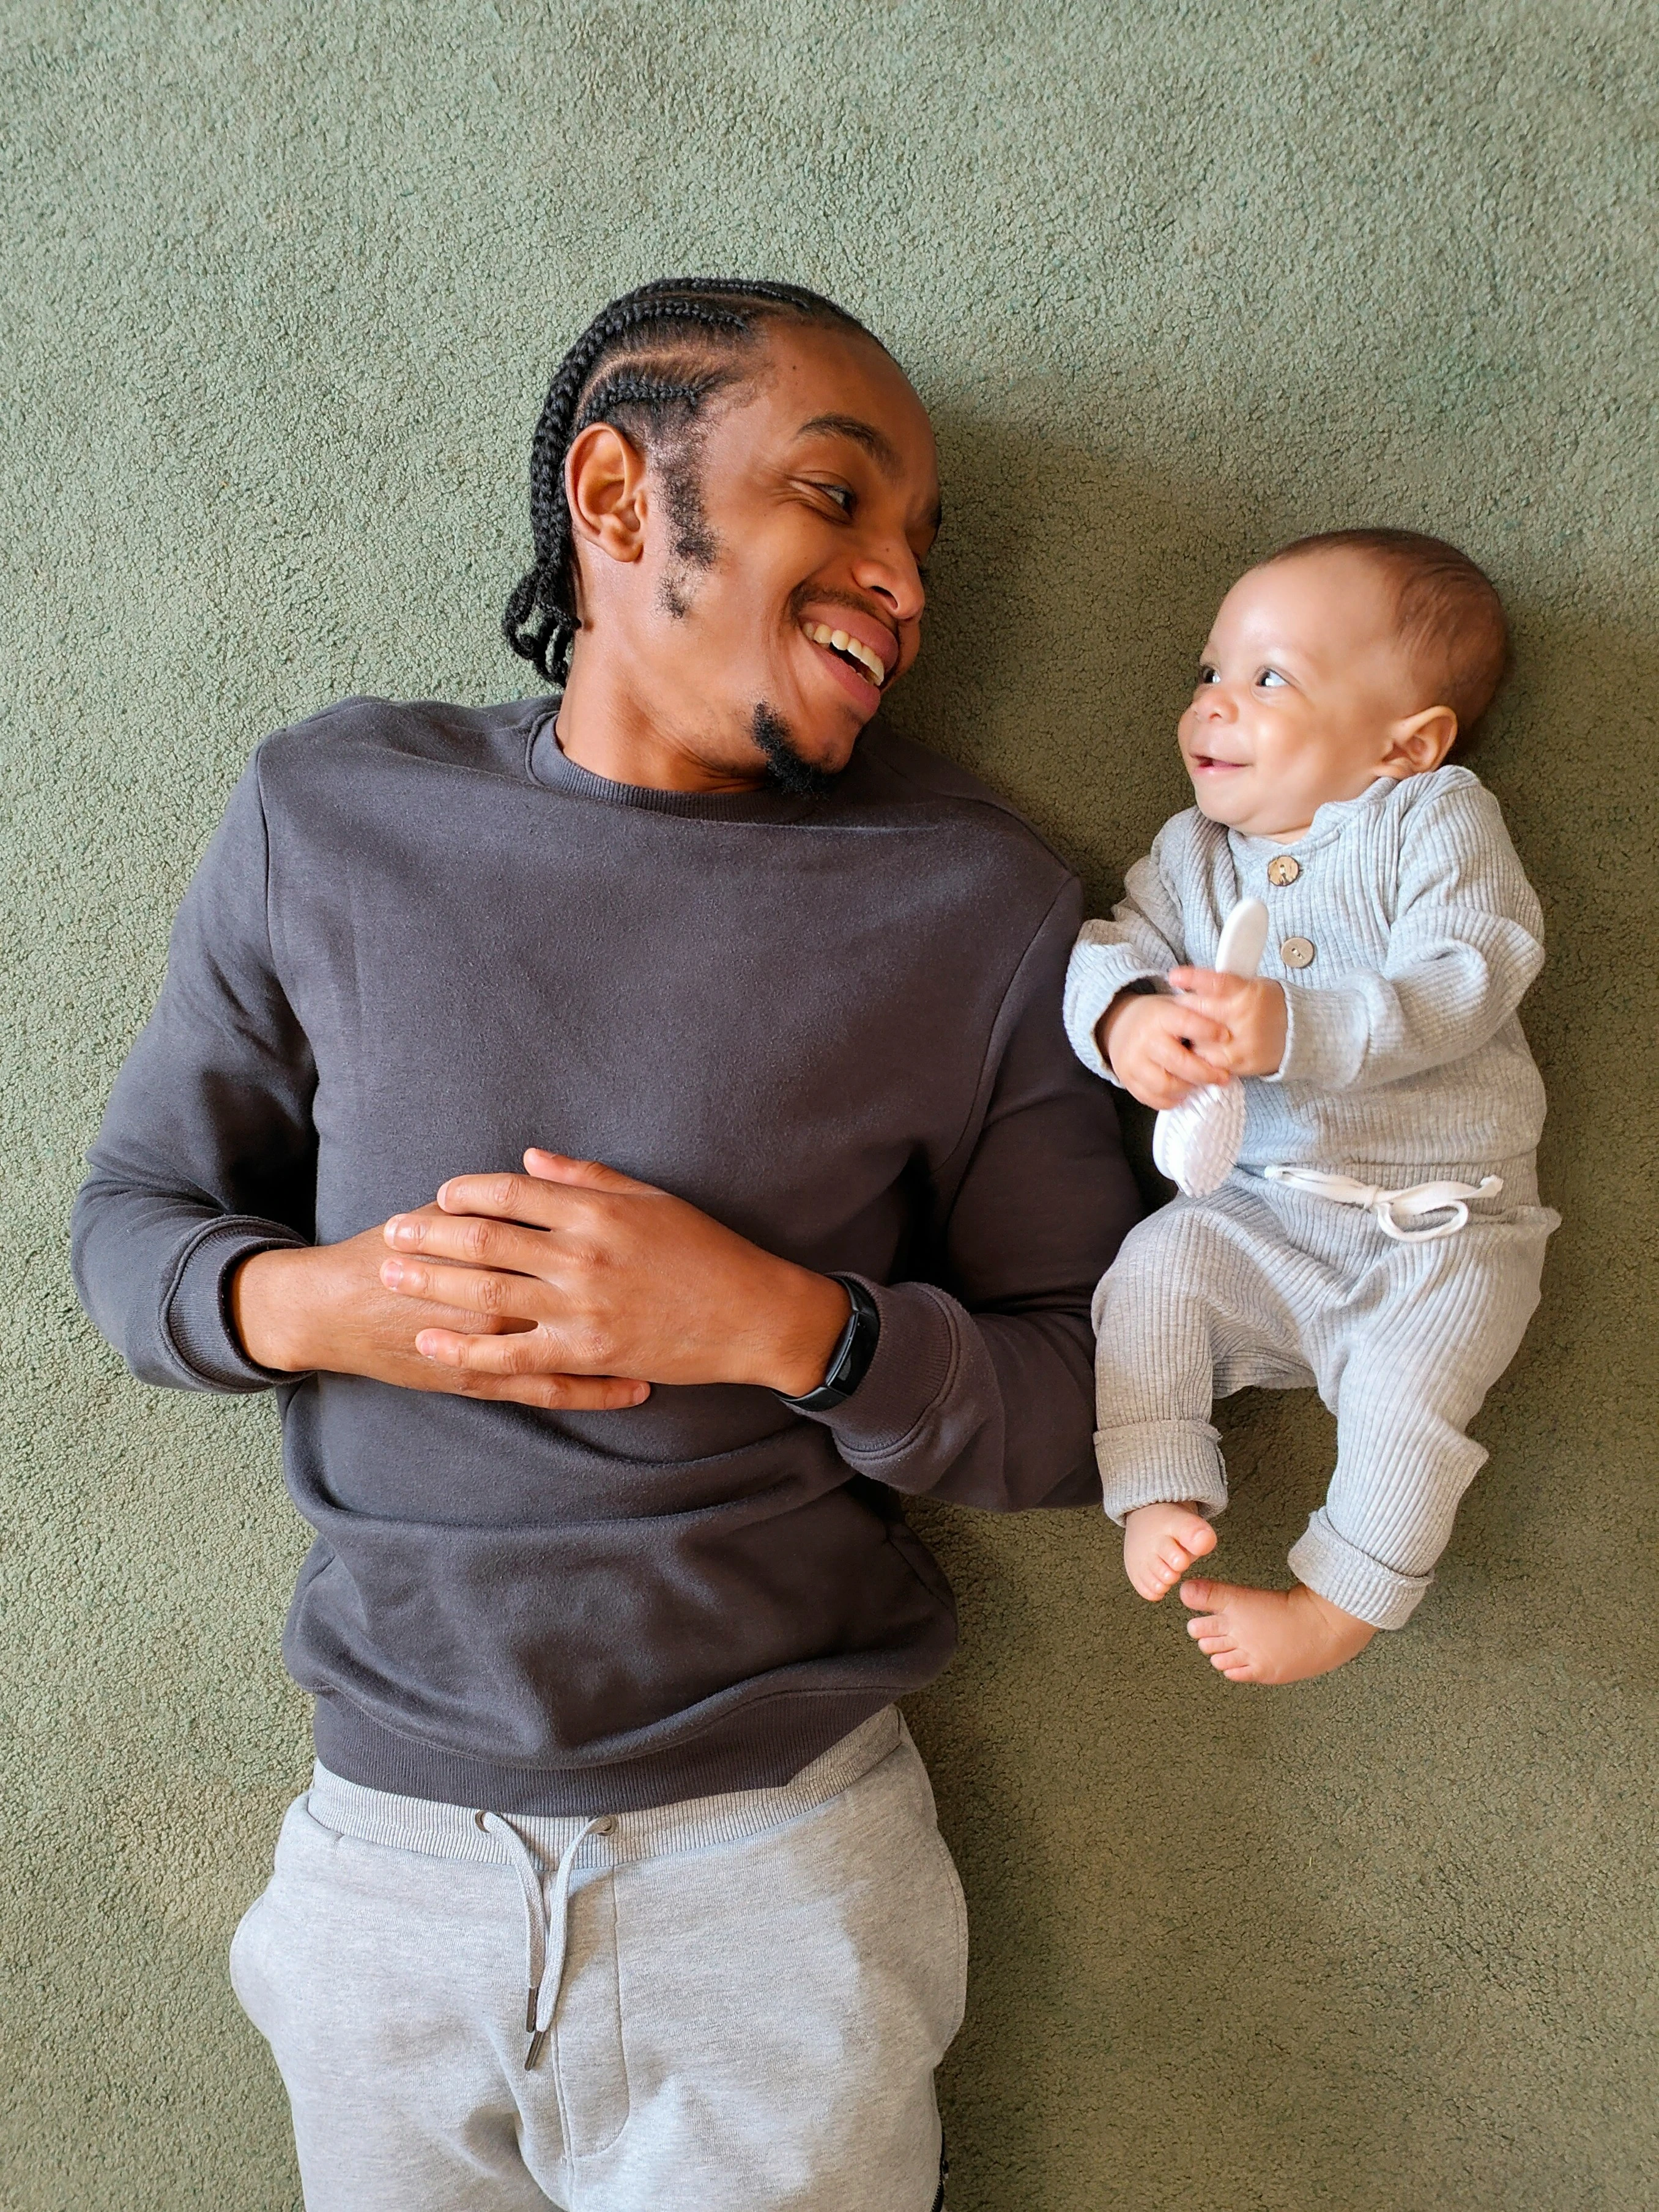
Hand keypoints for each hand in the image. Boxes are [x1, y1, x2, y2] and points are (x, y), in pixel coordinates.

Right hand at [230, 1212, 647, 1408]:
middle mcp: (496, 1299)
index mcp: (491, 1248)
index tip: (674, 1244)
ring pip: (574, 1350)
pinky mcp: (478, 1383)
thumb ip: (496, 1198)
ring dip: (632, 1349)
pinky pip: (547, 1392)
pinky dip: (595, 1393)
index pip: (567, 1242)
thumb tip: (544, 1172)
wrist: (331, 1307)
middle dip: (639, 1297)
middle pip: (581, 1297)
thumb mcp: (443, 1210)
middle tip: (696, 1293)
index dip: (625, 1245)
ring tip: (683, 1346)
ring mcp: (488, 1348)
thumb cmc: (391, 1249)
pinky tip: (635, 1390)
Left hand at [377, 1149, 852, 1406]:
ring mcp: (581, 1308)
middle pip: (486, 1239)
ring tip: (393, 1272)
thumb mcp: (653, 1199)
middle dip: (431, 1233)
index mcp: (598, 1211)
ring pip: (486, 1291)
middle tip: (392, 1229)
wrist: (752, 1316)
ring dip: (432, 1280)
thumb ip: (588, 1178)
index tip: (440, 1194)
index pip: (512, 1192)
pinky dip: (464, 1347)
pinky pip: (510, 1354)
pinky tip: (431, 1340)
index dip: (467, 1191)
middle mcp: (582, 1255)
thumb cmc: (707, 1251)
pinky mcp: (585, 1354)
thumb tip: (529, 1160)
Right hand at [1097, 989, 1232, 1109]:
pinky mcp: (1127, 1079)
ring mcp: (1133, 1062)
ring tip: (1199, 1084)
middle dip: (1206, 1073)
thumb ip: (1197, 1014)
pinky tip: (1182, 1093)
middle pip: (1179, 1063)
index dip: (1208, 1031)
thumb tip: (1228, 1030)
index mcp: (1159, 1017)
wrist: (1118, 1024)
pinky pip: (1152, 1098)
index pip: (1186, 1023)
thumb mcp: (1174, 1005)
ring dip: (1188, 1088)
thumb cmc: (1157, 1017)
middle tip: (1223, 1077)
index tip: (1226, 1037)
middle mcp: (1144, 1039)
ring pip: (1166, 1085)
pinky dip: (1171, 1100)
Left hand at [1165, 969, 1287, 1079]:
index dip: (1193, 979)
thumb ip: (1222, 986)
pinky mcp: (1241, 1063)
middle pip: (1200, 1013)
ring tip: (1191, 1030)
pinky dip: (1201, 1055)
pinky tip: (1203, 1047)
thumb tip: (1188, 981)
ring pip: (1200, 1040)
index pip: (1217, 983)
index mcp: (1248, 993)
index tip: (1174, 977)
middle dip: (1183, 1009)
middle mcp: (1245, 1018)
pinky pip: (1209, 1062)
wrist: (1296, 1033)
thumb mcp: (1250, 985)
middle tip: (1178, 1007)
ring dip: (1189, 1036)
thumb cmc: (1265, 1005)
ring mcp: (1244, 1044)